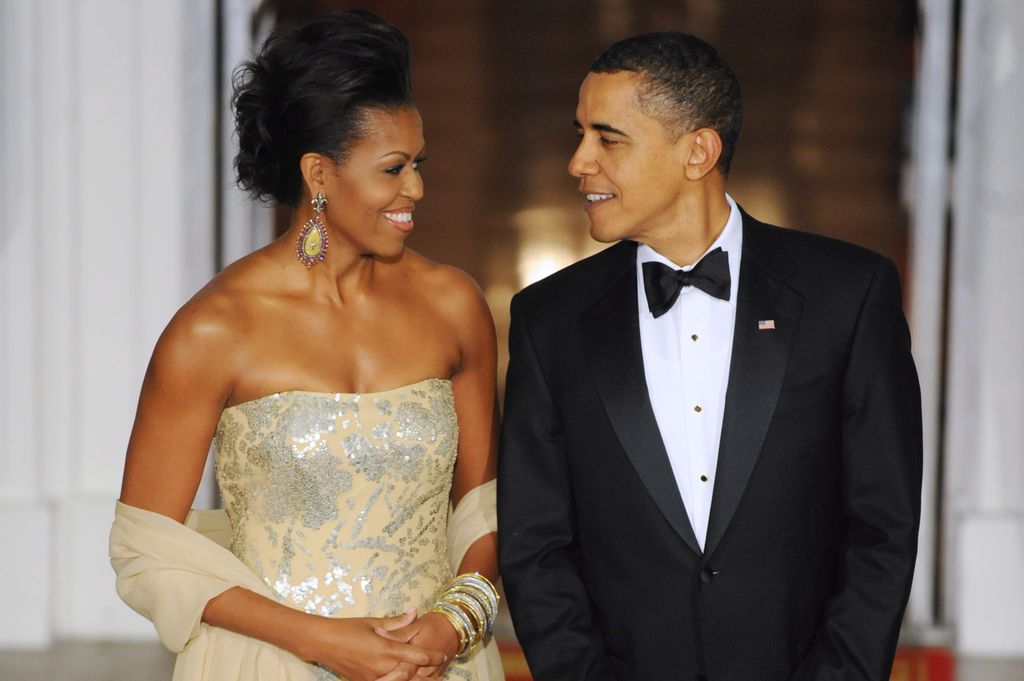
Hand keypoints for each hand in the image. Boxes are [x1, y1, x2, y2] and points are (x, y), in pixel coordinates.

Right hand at [305, 610, 446, 680]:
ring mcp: (373, 678)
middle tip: (441, 673)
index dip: (432, 656)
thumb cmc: (347, 628)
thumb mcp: (372, 622)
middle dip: (427, 673)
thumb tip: (415, 612)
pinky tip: (404, 680)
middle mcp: (381, 667)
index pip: (416, 655)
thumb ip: (396, 621)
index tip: (443, 654)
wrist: (322, 643)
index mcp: (385, 649)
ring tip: (429, 679)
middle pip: (411, 674)